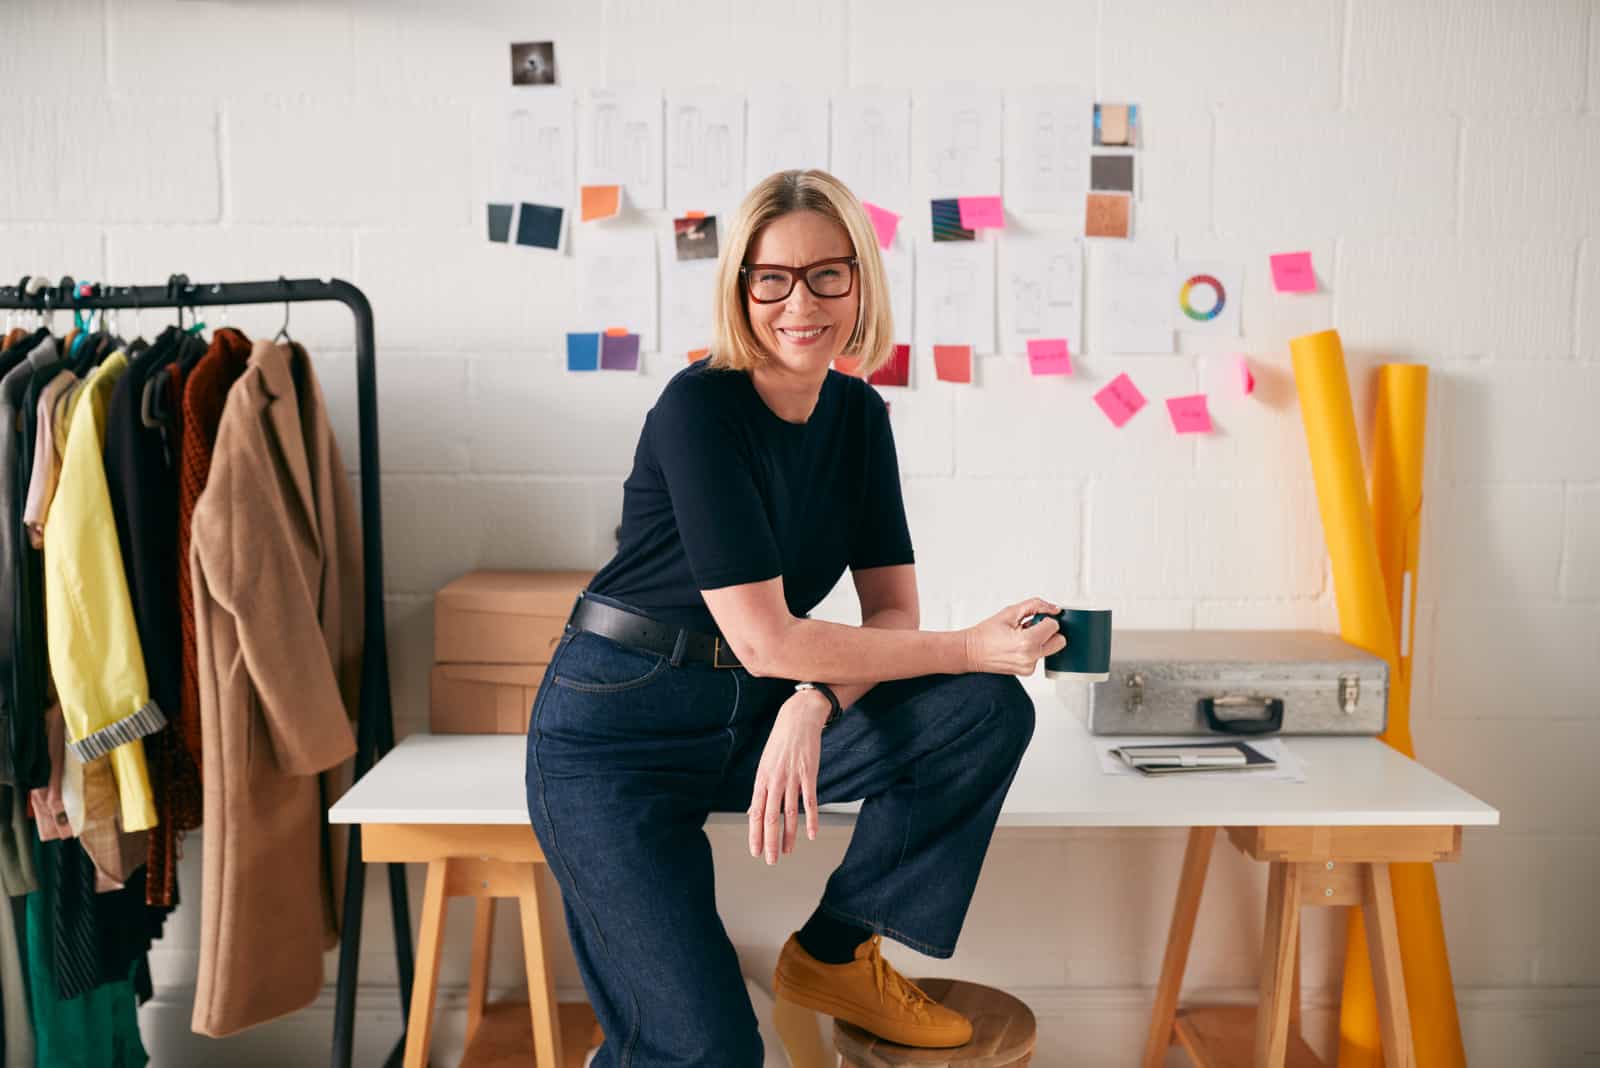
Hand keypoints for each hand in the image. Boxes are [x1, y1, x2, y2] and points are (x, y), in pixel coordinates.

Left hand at [748, 689, 830, 864]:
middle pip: (770, 817)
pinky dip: (811, 819)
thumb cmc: (780, 744)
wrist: (797, 719)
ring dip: (788, 835)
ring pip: (789, 813)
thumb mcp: (764, 766)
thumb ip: (760, 792)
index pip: (755, 814)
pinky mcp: (808, 774)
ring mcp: (792, 778)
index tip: (756, 852)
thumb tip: (753, 813)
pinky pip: (809, 801)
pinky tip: (811, 834)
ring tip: (787, 851)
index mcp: (761, 780)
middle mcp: (774, 781)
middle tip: (771, 860)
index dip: (755, 835)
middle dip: (770, 841)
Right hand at [962, 597, 1066, 674]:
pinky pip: (1040, 656)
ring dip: (1040, 641)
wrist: (971, 652)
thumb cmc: (986, 633)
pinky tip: (1017, 647)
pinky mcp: (1027, 672)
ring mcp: (1029, 667)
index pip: (1054, 626)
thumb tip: (1055, 609)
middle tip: (1030, 628)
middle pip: (1060, 641)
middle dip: (1049, 632)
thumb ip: (1036, 605)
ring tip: (1020, 638)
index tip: (1031, 619)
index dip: (1044, 619)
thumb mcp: (1011, 612)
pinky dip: (1033, 650)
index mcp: (1028, 641)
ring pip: (1050, 649)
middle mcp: (1031, 657)